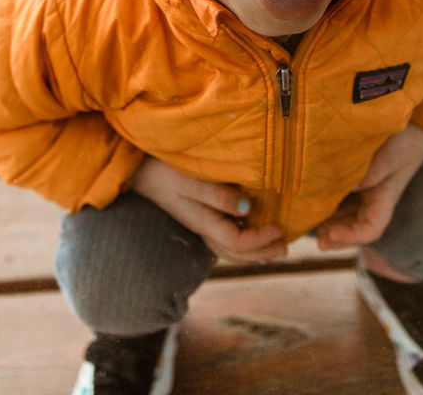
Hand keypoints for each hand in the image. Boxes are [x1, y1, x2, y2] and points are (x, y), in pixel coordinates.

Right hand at [129, 156, 286, 263]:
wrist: (137, 170)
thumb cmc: (164, 171)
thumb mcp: (192, 181)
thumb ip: (219, 196)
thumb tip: (249, 208)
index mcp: (203, 223)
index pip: (238, 243)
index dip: (261, 240)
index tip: (279, 228)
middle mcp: (203, 228)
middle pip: (236, 252)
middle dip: (262, 252)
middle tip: (285, 246)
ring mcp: (199, 223)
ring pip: (230, 248)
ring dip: (253, 250)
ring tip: (272, 245)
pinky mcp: (197, 214)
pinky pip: (224, 236)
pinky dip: (241, 240)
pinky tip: (249, 229)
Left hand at [315, 124, 422, 250]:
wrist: (419, 122)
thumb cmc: (406, 139)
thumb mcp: (388, 157)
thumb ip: (369, 174)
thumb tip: (346, 188)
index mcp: (385, 197)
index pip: (370, 229)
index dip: (350, 237)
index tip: (328, 234)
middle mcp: (377, 196)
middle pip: (357, 225)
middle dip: (338, 235)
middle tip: (317, 240)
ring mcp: (370, 186)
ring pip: (350, 212)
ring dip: (334, 220)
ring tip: (313, 222)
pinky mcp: (363, 173)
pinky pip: (347, 194)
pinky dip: (334, 200)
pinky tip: (318, 197)